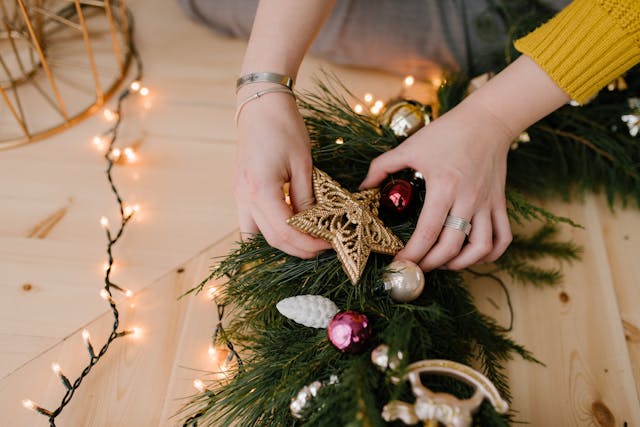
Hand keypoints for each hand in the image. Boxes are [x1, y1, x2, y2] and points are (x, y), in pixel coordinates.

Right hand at [235, 85, 329, 256]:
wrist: (261, 106)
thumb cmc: (283, 128)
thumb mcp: (302, 163)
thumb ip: (306, 197)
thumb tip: (314, 223)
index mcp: (261, 190)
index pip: (285, 232)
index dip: (308, 244)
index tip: (328, 245)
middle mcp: (245, 197)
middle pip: (271, 239)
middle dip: (298, 248)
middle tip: (322, 246)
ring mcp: (239, 195)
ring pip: (256, 235)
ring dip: (282, 242)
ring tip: (306, 239)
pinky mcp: (240, 191)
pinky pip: (251, 222)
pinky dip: (269, 230)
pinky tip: (289, 226)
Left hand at [360, 98, 514, 270]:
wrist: (488, 119)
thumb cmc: (446, 132)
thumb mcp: (410, 147)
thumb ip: (383, 167)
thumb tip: (363, 187)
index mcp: (444, 187)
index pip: (426, 233)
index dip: (411, 254)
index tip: (398, 264)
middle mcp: (468, 199)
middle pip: (450, 247)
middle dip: (430, 264)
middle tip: (415, 267)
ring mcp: (487, 203)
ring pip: (481, 248)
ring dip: (461, 263)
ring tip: (443, 263)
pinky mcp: (500, 202)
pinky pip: (503, 237)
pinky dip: (490, 254)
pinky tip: (473, 256)